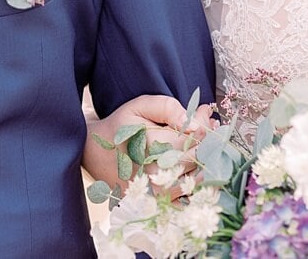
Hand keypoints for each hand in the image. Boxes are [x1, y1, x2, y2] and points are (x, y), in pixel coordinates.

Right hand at [83, 94, 212, 193]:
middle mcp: (158, 173)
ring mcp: (160, 191)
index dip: (205, 125)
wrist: (96, 154)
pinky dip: (199, 183)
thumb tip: (194, 123)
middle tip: (211, 126)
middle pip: (199, 159)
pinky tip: (199, 167)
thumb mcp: (138, 107)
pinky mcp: (161, 201)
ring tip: (206, 144)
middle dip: (209, 141)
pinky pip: (191, 196)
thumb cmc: (121, 127)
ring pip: (199, 178)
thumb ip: (166, 107)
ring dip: (208, 161)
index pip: (193, 138)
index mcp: (153, 146)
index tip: (207, 114)